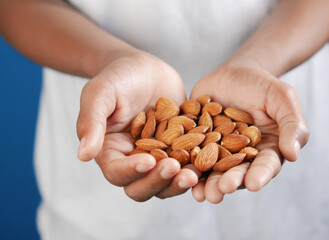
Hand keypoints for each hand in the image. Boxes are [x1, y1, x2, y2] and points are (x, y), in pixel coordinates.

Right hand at [76, 51, 199, 200]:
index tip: (148, 161)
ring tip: (194, 174)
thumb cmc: (118, 77)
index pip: (116, 172)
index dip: (131, 171)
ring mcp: (157, 157)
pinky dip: (197, 168)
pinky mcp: (177, 149)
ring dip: (179, 182)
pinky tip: (210, 161)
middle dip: (158, 182)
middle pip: (141, 186)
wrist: (145, 68)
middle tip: (175, 169)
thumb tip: (83, 155)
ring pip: (166, 183)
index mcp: (110, 151)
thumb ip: (90, 122)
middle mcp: (132, 160)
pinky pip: (187, 166)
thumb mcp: (100, 93)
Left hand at [190, 65, 308, 202]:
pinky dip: (187, 166)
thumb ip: (292, 124)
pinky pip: (192, 156)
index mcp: (267, 150)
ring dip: (207, 183)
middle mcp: (242, 157)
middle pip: (237, 173)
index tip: (252, 184)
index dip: (259, 175)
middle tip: (221, 190)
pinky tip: (180, 173)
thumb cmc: (262, 86)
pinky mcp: (198, 143)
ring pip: (213, 171)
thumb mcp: (282, 98)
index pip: (266, 166)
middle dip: (229, 182)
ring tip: (201, 194)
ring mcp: (218, 152)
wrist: (234, 74)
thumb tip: (293, 155)